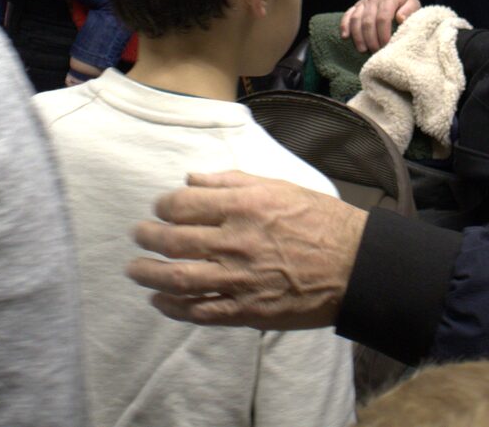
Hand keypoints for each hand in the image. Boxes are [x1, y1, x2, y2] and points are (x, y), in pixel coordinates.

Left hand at [128, 172, 364, 328]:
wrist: (354, 266)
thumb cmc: (320, 220)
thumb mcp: (279, 186)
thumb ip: (231, 182)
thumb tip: (191, 178)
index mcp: (244, 207)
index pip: (183, 205)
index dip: (162, 206)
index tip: (158, 207)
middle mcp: (236, 241)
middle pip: (173, 241)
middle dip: (147, 237)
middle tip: (138, 235)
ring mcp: (239, 279)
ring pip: (177, 279)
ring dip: (148, 274)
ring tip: (135, 270)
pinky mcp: (246, 310)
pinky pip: (199, 311)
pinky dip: (173, 307)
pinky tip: (159, 301)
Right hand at [341, 0, 418, 52]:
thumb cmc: (404, 0)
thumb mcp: (413, 2)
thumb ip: (409, 10)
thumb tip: (401, 19)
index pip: (383, 17)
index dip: (383, 33)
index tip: (386, 45)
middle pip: (368, 21)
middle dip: (371, 39)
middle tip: (375, 52)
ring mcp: (363, 2)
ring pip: (356, 19)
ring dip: (358, 36)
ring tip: (362, 49)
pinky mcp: (356, 5)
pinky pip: (347, 15)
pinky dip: (344, 25)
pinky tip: (345, 37)